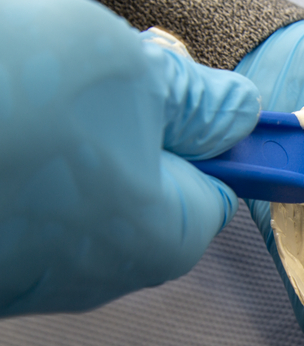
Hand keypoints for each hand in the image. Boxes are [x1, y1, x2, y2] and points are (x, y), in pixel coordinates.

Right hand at [0, 0, 259, 316]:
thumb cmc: (10, 104)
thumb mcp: (127, 71)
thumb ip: (195, 97)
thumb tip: (239, 113)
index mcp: (162, 239)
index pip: (215, 189)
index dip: (205, 133)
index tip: (178, 94)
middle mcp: (102, 274)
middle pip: (141, 186)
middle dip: (121, 124)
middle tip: (77, 78)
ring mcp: (32, 275)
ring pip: (73, 188)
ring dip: (56, 133)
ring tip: (14, 94)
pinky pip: (19, 200)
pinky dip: (11, 158)